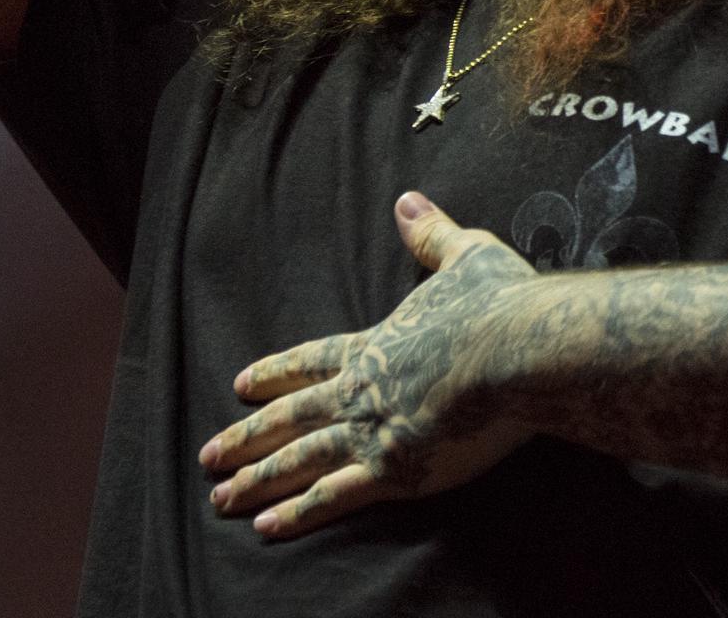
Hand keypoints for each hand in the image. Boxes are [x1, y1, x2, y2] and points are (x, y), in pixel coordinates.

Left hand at [199, 192, 538, 539]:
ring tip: (221, 498)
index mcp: (376, 345)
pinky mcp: (392, 471)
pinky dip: (297, 513)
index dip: (275, 374)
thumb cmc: (500, 304)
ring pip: (298, 460)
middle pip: (289, 417)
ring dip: (257, 479)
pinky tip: (267, 526)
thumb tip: (406, 201)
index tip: (240, 385)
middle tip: (208, 455)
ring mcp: (372, 432)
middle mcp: (361, 390)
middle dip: (246, 436)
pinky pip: (332, 496)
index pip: (311, 362)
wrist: (519, 350)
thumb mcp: (465, 256)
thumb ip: (431, 234)